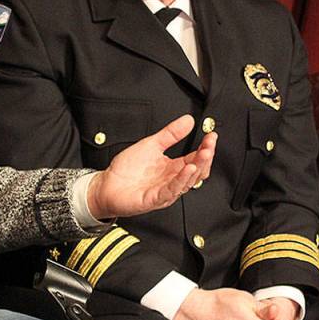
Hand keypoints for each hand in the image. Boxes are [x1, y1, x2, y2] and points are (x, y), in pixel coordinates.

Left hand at [87, 115, 215, 219]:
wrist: (106, 185)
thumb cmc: (126, 170)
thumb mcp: (151, 144)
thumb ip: (170, 134)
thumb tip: (188, 121)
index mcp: (172, 168)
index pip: (195, 158)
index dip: (205, 147)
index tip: (211, 135)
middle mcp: (172, 180)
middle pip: (196, 170)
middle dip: (206, 156)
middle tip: (210, 143)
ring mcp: (165, 191)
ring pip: (188, 181)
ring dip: (198, 167)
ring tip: (204, 153)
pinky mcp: (155, 199)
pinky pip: (172, 190)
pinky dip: (181, 180)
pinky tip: (188, 169)